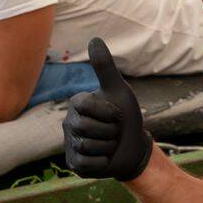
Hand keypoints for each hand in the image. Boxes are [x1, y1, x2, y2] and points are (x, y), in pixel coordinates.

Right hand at [62, 38, 151, 179]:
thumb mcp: (119, 90)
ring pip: (87, 146)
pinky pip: (86, 164)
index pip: (85, 105)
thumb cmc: (125, 117)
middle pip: (84, 127)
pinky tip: (105, 158)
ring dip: (108, 146)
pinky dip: (103, 162)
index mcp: (76, 104)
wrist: (134, 147)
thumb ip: (105, 67)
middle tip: (114, 131)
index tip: (116, 113)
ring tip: (110, 144)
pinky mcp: (74, 164)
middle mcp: (68, 123)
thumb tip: (94, 39)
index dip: (108, 111)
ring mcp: (69, 144)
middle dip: (109, 131)